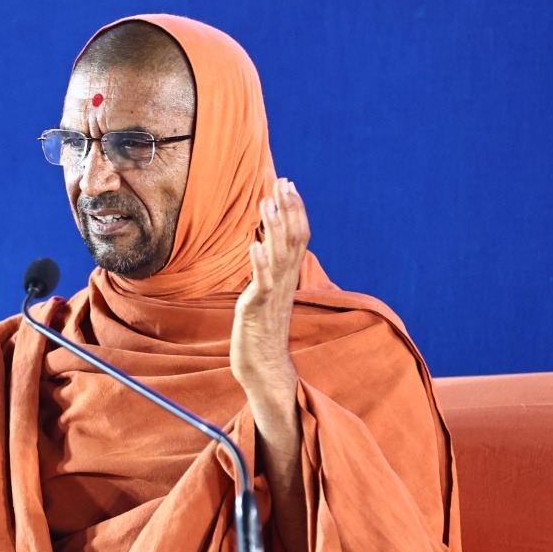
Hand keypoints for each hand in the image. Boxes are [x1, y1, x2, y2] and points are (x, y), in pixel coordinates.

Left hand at [231, 178, 309, 397]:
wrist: (265, 370)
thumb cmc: (262, 334)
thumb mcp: (267, 295)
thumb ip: (270, 271)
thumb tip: (266, 246)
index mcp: (287, 278)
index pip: (299, 237)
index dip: (295, 209)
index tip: (288, 184)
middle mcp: (284, 284)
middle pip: (293, 240)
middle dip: (288, 209)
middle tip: (282, 181)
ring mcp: (272, 297)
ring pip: (278, 257)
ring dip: (273, 228)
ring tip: (266, 203)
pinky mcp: (257, 312)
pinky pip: (261, 285)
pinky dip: (258, 264)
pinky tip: (253, 244)